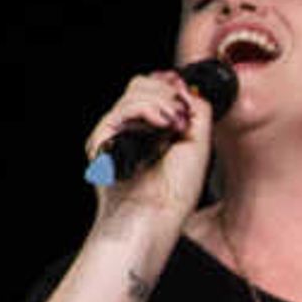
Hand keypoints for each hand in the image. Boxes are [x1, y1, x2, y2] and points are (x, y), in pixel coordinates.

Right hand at [80, 67, 212, 226]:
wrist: (155, 217)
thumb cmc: (173, 194)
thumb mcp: (198, 143)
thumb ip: (195, 109)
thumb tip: (184, 85)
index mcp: (153, 129)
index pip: (154, 90)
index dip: (169, 85)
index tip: (184, 91)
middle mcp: (132, 128)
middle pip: (142, 85)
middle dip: (167, 92)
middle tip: (181, 116)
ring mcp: (116, 132)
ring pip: (134, 91)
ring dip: (160, 100)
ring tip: (173, 124)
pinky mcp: (103, 138)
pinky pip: (123, 108)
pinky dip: (147, 108)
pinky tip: (162, 124)